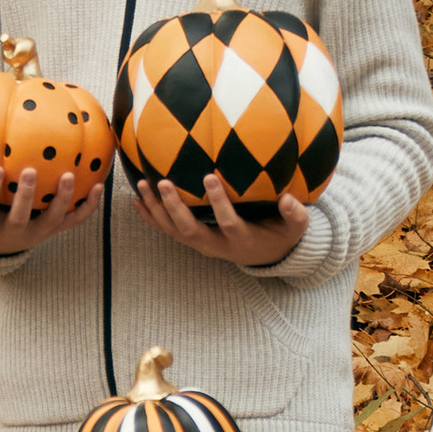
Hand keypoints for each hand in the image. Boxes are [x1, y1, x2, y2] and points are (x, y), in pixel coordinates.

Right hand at [0, 165, 103, 262]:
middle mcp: (15, 231)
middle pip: (21, 217)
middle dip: (25, 195)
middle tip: (28, 170)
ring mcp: (38, 232)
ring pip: (53, 219)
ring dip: (62, 199)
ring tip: (69, 174)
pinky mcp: (55, 230)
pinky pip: (75, 221)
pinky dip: (89, 206)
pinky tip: (100, 185)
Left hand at [130, 177, 311, 272]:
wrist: (268, 254)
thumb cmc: (281, 235)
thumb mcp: (295, 227)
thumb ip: (295, 214)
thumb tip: (288, 199)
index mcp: (241, 240)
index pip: (228, 222)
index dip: (218, 203)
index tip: (210, 177)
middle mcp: (217, 245)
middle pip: (190, 230)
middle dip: (174, 207)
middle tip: (163, 182)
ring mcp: (202, 243)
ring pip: (174, 231)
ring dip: (156, 210)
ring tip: (142, 186)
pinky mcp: (193, 240)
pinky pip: (168, 230)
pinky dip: (152, 217)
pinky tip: (137, 201)